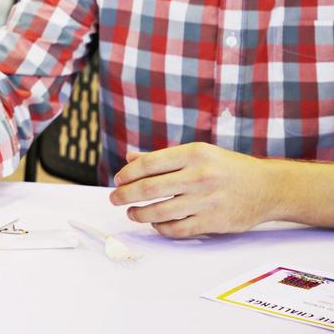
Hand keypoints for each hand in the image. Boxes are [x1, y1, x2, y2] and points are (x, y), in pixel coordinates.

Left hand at [110, 143, 274, 236]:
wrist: (268, 188)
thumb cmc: (227, 168)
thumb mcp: (199, 153)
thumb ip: (164, 158)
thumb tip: (130, 159)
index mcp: (193, 153)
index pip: (149, 163)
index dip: (128, 173)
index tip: (118, 180)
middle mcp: (199, 175)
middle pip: (150, 188)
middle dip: (125, 195)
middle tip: (114, 199)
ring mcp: (207, 200)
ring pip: (161, 211)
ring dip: (139, 214)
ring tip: (131, 213)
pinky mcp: (214, 221)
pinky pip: (178, 229)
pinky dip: (161, 227)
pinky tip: (155, 223)